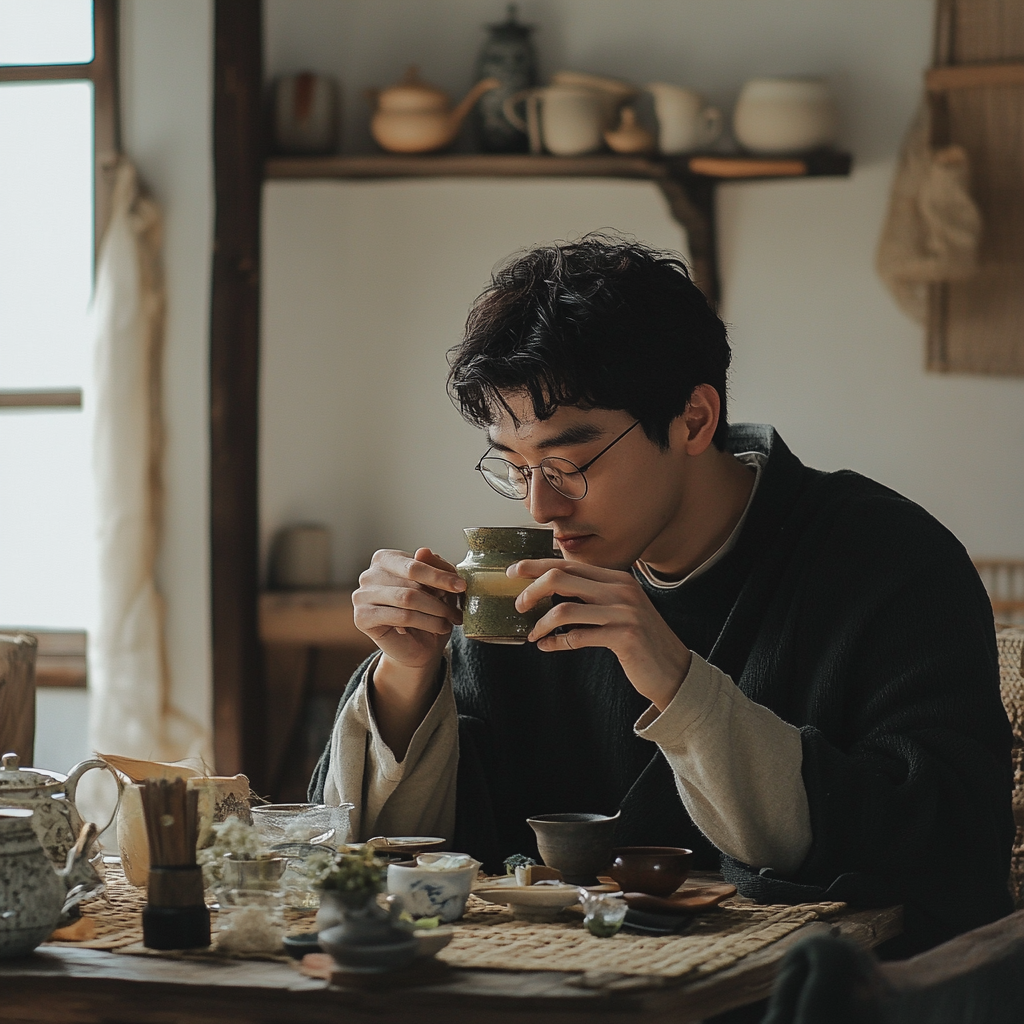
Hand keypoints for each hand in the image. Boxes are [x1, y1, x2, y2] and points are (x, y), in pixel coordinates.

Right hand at [353, 548, 464, 670]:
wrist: (417, 647)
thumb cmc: (427, 611)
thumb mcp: (438, 586)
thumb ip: (434, 566)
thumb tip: (423, 552)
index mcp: (385, 559)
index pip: (414, 563)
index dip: (439, 575)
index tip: (461, 586)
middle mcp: (369, 574)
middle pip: (410, 579)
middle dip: (439, 594)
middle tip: (456, 608)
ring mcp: (361, 596)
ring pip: (407, 598)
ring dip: (435, 610)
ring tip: (449, 619)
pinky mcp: (362, 618)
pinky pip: (401, 616)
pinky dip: (426, 622)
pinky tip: (439, 627)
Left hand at [512, 559, 691, 710]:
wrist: (674, 670)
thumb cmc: (642, 641)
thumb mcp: (621, 608)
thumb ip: (594, 595)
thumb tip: (551, 590)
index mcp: (618, 578)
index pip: (568, 564)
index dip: (537, 566)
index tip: (514, 571)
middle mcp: (620, 590)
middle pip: (561, 577)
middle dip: (532, 590)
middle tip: (518, 604)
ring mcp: (623, 612)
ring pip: (564, 608)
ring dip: (541, 623)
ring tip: (533, 634)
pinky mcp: (623, 636)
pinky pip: (577, 636)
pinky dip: (556, 642)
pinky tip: (548, 646)